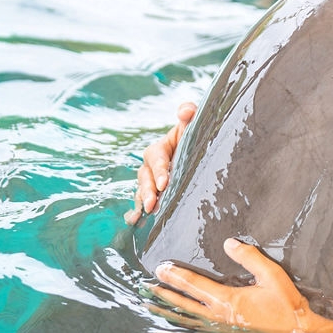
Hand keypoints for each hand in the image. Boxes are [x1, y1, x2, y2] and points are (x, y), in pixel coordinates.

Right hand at [124, 101, 196, 225]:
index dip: (159, 170)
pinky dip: (136, 212)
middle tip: (153, 204)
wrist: (197, 154)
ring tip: (148, 213)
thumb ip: (189, 114)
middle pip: (145, 178)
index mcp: (159, 149)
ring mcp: (150, 182)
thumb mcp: (191, 126)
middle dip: (148, 191)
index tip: (165, 183)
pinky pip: (140, 203)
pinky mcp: (154, 195)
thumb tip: (185, 110)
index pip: (155, 158)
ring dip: (143, 202)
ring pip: (142, 191)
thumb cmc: (193, 138)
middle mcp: (151, 166)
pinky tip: (134, 222)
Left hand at [151, 238, 321, 332]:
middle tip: (147, 286)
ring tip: (151, 308)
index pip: (195, 284)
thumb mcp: (272, 275)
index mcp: (228, 300)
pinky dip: (183, 332)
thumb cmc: (286, 304)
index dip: (176, 275)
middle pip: (185, 304)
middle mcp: (219, 317)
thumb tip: (228, 243)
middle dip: (165, 293)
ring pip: (188, 322)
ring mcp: (222, 332)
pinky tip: (174, 331)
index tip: (160, 268)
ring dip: (169, 313)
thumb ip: (249, 257)